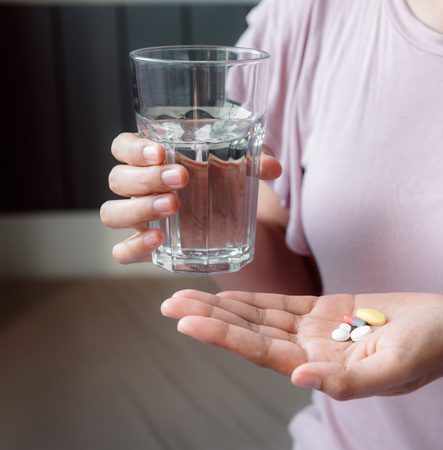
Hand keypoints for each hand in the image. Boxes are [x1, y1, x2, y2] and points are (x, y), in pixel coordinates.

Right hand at [100, 133, 281, 263]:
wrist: (232, 217)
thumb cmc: (227, 181)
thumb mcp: (243, 166)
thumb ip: (256, 161)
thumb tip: (273, 167)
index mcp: (150, 160)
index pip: (122, 147)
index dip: (134, 148)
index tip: (161, 152)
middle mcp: (136, 188)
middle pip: (119, 179)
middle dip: (147, 178)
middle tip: (182, 179)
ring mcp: (137, 219)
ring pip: (113, 213)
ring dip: (140, 209)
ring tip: (173, 206)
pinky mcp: (145, 248)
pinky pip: (122, 252)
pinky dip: (134, 246)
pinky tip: (158, 240)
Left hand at [161, 290, 442, 399]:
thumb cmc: (431, 351)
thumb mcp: (396, 368)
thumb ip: (349, 380)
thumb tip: (300, 378)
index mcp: (324, 369)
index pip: (262, 352)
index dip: (224, 336)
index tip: (187, 321)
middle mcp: (312, 352)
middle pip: (251, 334)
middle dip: (211, 318)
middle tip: (168, 303)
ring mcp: (318, 331)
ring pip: (261, 318)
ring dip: (224, 306)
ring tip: (184, 295)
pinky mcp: (328, 310)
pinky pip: (283, 304)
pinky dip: (255, 298)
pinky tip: (228, 292)